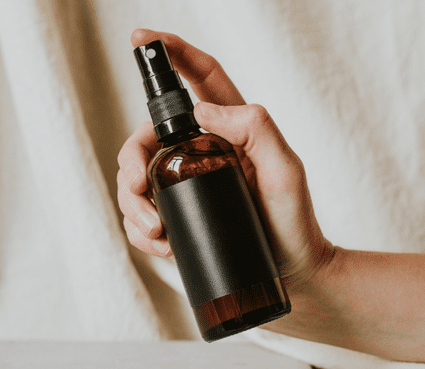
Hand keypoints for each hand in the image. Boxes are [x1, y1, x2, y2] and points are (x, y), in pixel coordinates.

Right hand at [117, 29, 333, 287]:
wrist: (291, 272)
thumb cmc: (292, 223)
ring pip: (137, 176)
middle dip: (131, 158)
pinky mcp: (180, 214)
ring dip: (132, 200)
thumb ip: (256, 128)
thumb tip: (204, 109)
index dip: (172, 52)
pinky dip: (141, 229)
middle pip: (148, 135)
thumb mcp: (285, 171)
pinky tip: (161, 242)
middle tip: (139, 186)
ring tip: (155, 228)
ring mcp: (187, 184)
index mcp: (230, 131)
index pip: (200, 78)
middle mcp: (202, 152)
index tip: (142, 39)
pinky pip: (143, 214)